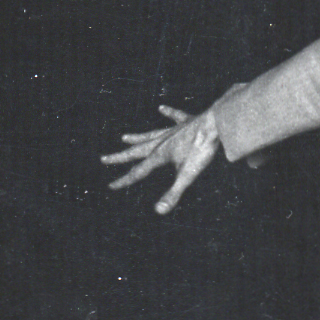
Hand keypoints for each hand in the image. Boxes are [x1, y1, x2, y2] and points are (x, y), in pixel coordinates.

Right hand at [104, 104, 221, 214]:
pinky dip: (169, 113)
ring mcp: (174, 131)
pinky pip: (175, 117)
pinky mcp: (187, 123)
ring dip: (137, 137)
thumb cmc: (202, 149)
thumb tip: (159, 211)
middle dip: (120, 157)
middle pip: (137, 151)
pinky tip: (162, 108)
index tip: (110, 186)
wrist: (216, 124)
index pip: (138, 171)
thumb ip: (173, 193)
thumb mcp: (187, 175)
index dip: (124, 181)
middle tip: (104, 158)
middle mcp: (162, 141)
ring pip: (151, 135)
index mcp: (160, 154)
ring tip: (124, 137)